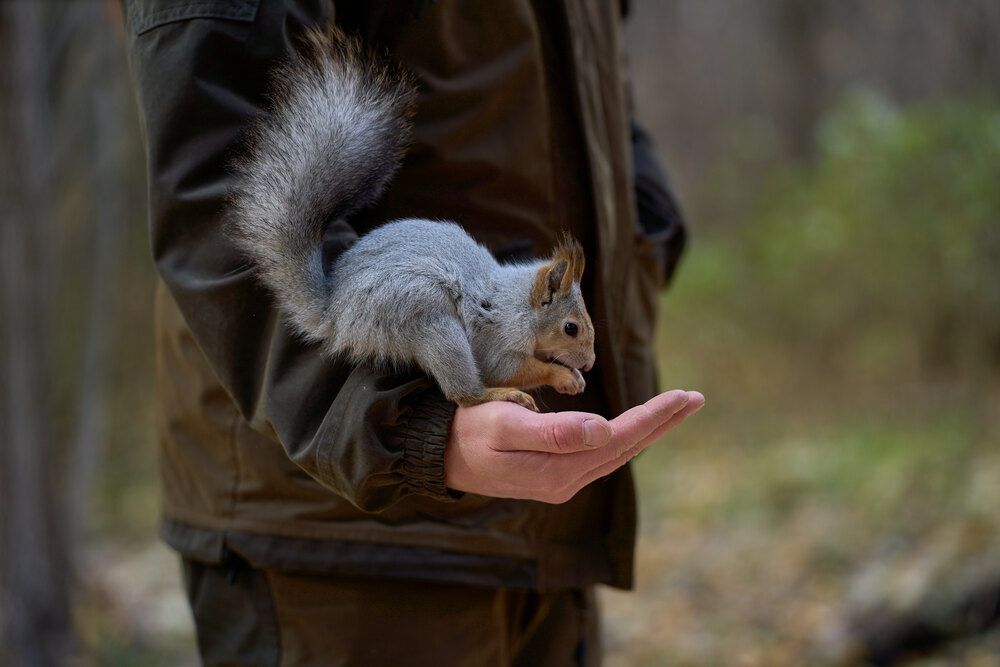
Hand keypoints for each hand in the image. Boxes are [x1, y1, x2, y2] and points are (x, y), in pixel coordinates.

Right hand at [444, 389, 704, 502]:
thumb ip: (554, 431)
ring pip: (616, 452)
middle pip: (625, 448)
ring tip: (676, 408)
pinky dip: (624, 436)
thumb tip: (604, 429)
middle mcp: (567, 480)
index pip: (619, 439)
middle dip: (662, 422)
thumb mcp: (504, 426)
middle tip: (695, 398)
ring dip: (648, 429)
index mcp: (559, 470)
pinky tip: (635, 426)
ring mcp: (561, 480)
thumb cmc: (466, 432)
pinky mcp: (554, 473)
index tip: (684, 397)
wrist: (438, 455)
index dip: (653, 417)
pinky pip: (600, 454)